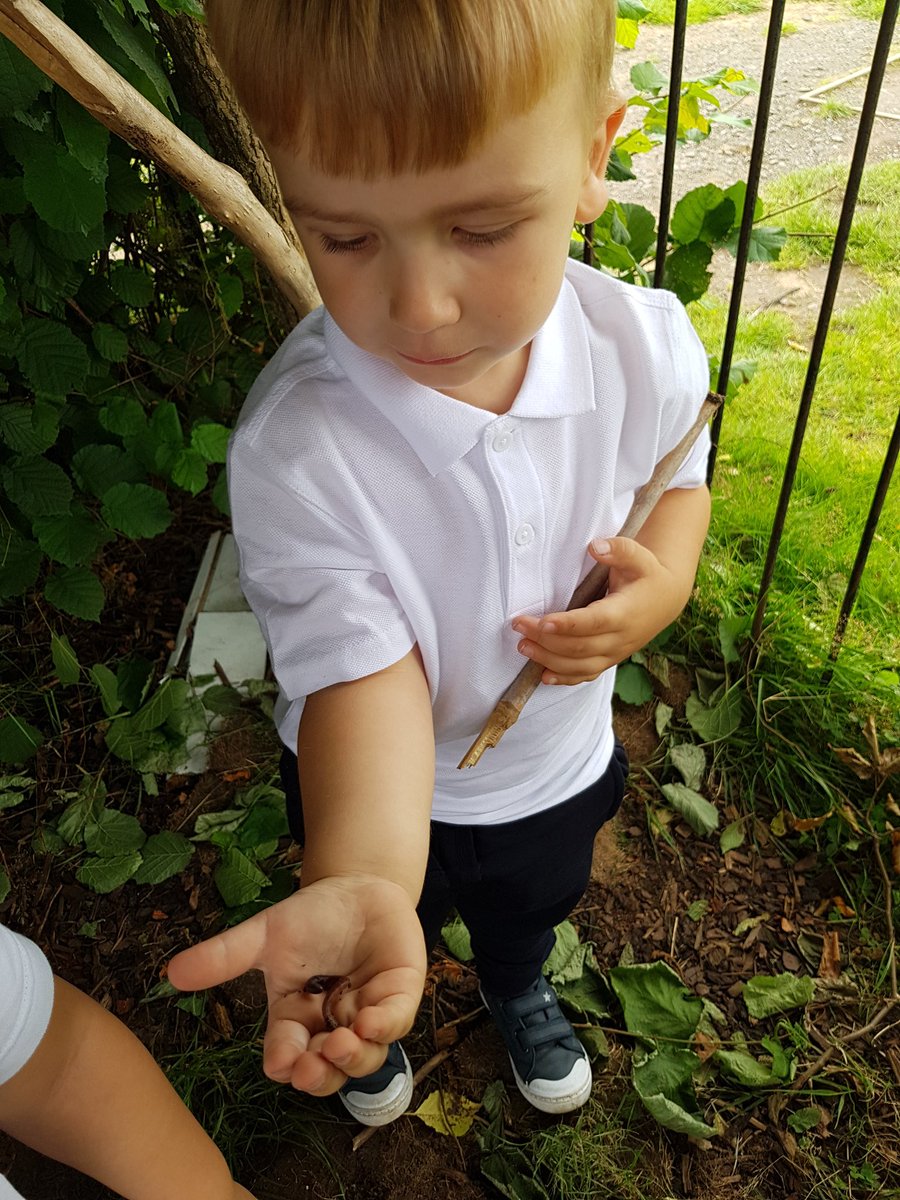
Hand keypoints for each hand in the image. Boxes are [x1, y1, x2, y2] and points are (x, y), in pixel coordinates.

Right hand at [167, 875, 425, 1095]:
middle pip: (326, 1070)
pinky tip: (370, 1023)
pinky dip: (384, 1027)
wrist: (358, 887)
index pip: (287, 1054)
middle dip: (319, 1075)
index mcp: (296, 1018)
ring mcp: (367, 1014)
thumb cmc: (311, 916)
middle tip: (311, 1067)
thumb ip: (224, 956)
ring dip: (352, 1059)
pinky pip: (395, 1023)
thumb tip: (171, 973)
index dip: (285, 1062)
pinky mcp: (400, 997)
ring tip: (342, 1044)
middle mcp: (332, 1026)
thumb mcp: (265, 935)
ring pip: (363, 1058)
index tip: (281, 1061)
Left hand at [511, 536, 688, 684]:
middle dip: (547, 640)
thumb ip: (618, 549)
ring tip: (523, 646)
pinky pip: (586, 675)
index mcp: (625, 613)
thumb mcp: (639, 556)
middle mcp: (620, 638)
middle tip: (519, 626)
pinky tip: (543, 675)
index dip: (568, 625)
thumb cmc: (647, 575)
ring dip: (549, 659)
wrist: (666, 598)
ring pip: (579, 666)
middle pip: (580, 647)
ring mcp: (614, 653)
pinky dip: (564, 678)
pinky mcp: (609, 660)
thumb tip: (595, 547)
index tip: (543, 622)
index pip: (594, 622)